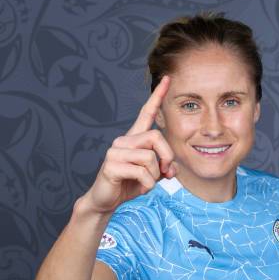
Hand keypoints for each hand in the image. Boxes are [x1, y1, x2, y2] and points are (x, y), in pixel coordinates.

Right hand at [82, 75, 176, 213]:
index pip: (146, 113)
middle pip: (156, 137)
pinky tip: (141, 188)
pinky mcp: (111, 165)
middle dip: (167, 156)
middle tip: (166, 173)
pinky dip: (148, 184)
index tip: (167, 79)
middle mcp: (123, 140)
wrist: (105, 200)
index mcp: (133, 139)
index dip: (157, 97)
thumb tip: (172, 168)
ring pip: (150, 157)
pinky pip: (141, 172)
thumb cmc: (129, 185)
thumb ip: (164, 168)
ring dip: (156, 176)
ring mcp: (115, 152)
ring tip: (148, 183)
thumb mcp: (152, 176)